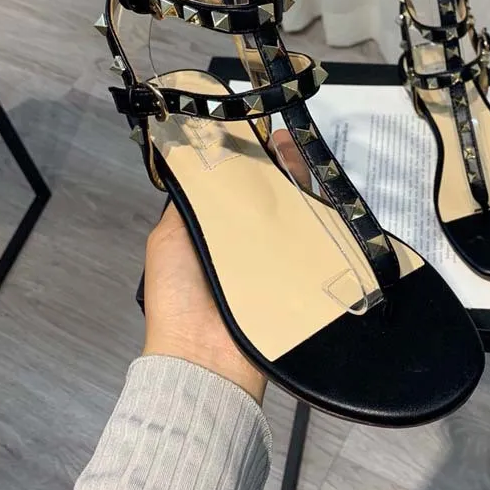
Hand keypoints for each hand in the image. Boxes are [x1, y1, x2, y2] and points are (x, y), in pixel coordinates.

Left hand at [142, 129, 309, 403]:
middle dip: (274, 165)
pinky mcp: (295, 275)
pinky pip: (306, 240)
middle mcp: (242, 241)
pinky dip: (315, 216)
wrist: (204, 356)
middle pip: (262, 197)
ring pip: (286, 213)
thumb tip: (198, 171)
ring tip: (303, 149)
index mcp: (210, 232)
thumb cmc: (178, 293)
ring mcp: (271, 257)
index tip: (253, 133)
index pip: (230, 190)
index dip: (241, 162)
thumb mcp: (168, 238)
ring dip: (295, 181)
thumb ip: (187, 206)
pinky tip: (321, 188)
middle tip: (288, 136)